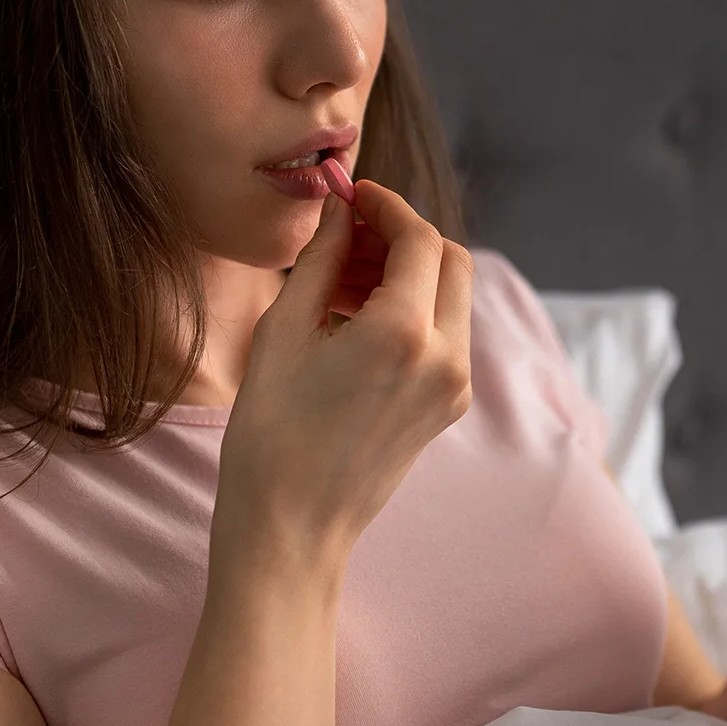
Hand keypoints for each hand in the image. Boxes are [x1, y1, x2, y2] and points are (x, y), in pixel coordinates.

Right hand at [214, 181, 473, 559]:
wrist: (291, 529)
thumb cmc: (271, 434)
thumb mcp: (284, 331)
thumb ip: (321, 258)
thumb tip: (340, 207)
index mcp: (406, 334)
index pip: (420, 239)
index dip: (387, 206)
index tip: (353, 196)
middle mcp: (447, 358)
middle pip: (450, 261)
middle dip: (402, 237)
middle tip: (346, 237)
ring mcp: (455, 387)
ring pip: (450, 297)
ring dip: (405, 274)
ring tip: (337, 283)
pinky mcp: (448, 408)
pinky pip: (443, 336)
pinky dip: (410, 311)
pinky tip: (353, 320)